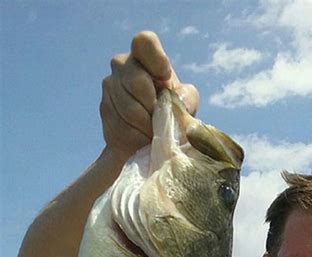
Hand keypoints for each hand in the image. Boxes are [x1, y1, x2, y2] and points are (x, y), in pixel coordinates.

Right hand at [100, 30, 198, 162]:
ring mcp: (110, 85)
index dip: (155, 59)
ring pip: (129, 108)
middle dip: (153, 106)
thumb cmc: (170, 112)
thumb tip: (179, 101)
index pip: (144, 42)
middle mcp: (122, 64)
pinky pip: (122, 126)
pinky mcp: (104, 108)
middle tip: (162, 119)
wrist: (146, 138)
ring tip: (154, 131)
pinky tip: (142, 139)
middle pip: (136, 81)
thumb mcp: (186, 102)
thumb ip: (187, 98)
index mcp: (145, 54)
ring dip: (147, 126)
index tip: (164, 78)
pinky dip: (137, 138)